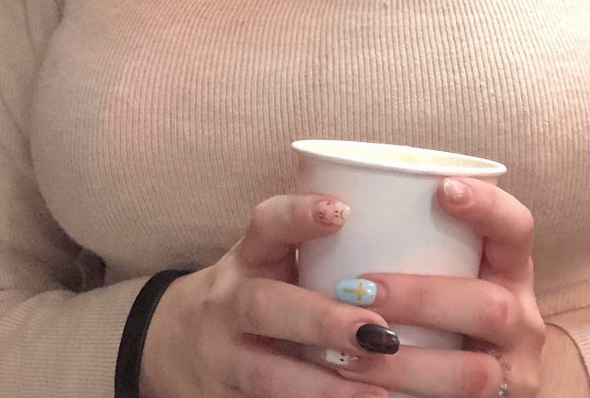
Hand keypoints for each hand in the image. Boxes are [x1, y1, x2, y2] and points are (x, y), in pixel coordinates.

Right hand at [139, 194, 396, 397]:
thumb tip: (416, 233)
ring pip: (266, 373)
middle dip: (322, 321)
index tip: (343, 210)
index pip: (267, 224)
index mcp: (248, 256)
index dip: (300, 214)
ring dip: (323, 387)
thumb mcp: (272, 262)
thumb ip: (323, 253)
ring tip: (377, 393)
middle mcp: (228, 302)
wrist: (173, 343)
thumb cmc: (255, 290)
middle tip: (376, 331)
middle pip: (266, 306)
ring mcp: (221, 357)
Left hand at [332, 178, 545, 396]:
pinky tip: (363, 392)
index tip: (442, 188)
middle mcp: (523, 320)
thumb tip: (339, 195)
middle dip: (421, 298)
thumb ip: (417, 242)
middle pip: (490, 305)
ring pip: (472, 375)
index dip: (488, 207)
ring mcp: (515, 375)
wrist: (471, 385)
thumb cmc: (440, 310)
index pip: (517, 229)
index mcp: (511, 271)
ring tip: (347, 355)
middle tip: (360, 289)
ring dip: (405, 364)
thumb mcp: (445, 272)